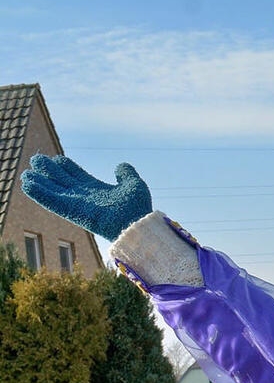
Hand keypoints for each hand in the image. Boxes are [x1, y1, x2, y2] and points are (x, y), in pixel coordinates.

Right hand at [20, 155, 152, 240]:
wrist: (136, 224)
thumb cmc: (138, 208)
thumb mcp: (133, 185)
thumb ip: (126, 173)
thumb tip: (120, 165)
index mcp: (97, 189)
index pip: (77, 175)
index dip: (66, 166)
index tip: (57, 158)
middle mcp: (84, 196)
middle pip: (62, 180)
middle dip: (49, 170)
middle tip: (36, 159)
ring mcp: (77, 204)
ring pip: (54, 191)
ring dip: (40, 183)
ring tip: (26, 174)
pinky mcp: (72, 211)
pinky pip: (52, 201)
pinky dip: (40, 193)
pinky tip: (27, 184)